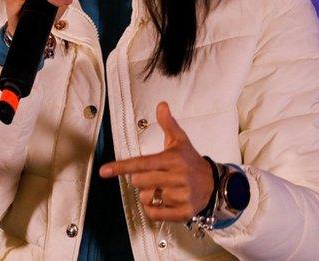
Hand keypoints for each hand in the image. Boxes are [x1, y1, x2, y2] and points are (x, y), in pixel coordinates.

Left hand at [99, 102, 214, 220]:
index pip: (142, 163)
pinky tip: (163, 202)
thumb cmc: (190, 161)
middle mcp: (177, 178)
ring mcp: (181, 196)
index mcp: (173, 159)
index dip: (121, 167)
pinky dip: (153, 209)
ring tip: (161, 188)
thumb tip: (161, 105)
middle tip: (152, 176)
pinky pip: (154, 214)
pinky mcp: (183, 212)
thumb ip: (168, 124)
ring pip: (146, 198)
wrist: (214, 184)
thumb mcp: (180, 141)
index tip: (103, 171)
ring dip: (148, 194)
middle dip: (139, 179)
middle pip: (139, 182)